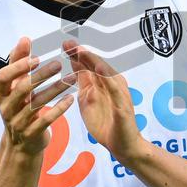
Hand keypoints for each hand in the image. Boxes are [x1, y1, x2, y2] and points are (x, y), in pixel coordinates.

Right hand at [0, 37, 74, 156]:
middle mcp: (6, 107)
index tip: (36, 57)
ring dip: (55, 89)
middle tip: (58, 64)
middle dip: (41, 75)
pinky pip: (46, 120)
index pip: (4, 77)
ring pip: (37, 103)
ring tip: (71, 78)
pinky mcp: (31, 133)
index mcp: (0, 93)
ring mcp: (17, 122)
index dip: (18, 67)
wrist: (21, 143)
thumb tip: (25, 39)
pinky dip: (59, 108)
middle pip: (22, 89)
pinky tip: (71, 98)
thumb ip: (19, 63)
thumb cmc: (19, 107)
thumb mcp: (15, 87)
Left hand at [63, 40, 142, 159]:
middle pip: (96, 64)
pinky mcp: (122, 104)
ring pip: (105, 73)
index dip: (77, 54)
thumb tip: (74, 64)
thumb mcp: (88, 100)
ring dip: (93, 60)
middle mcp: (112, 84)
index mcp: (103, 83)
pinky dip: (107, 77)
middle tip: (68, 42)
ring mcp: (119, 92)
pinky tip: (98, 68)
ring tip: (80, 50)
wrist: (122, 145)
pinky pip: (114, 89)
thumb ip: (84, 82)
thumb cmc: (106, 123)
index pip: (89, 65)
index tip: (64, 43)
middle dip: (82, 53)